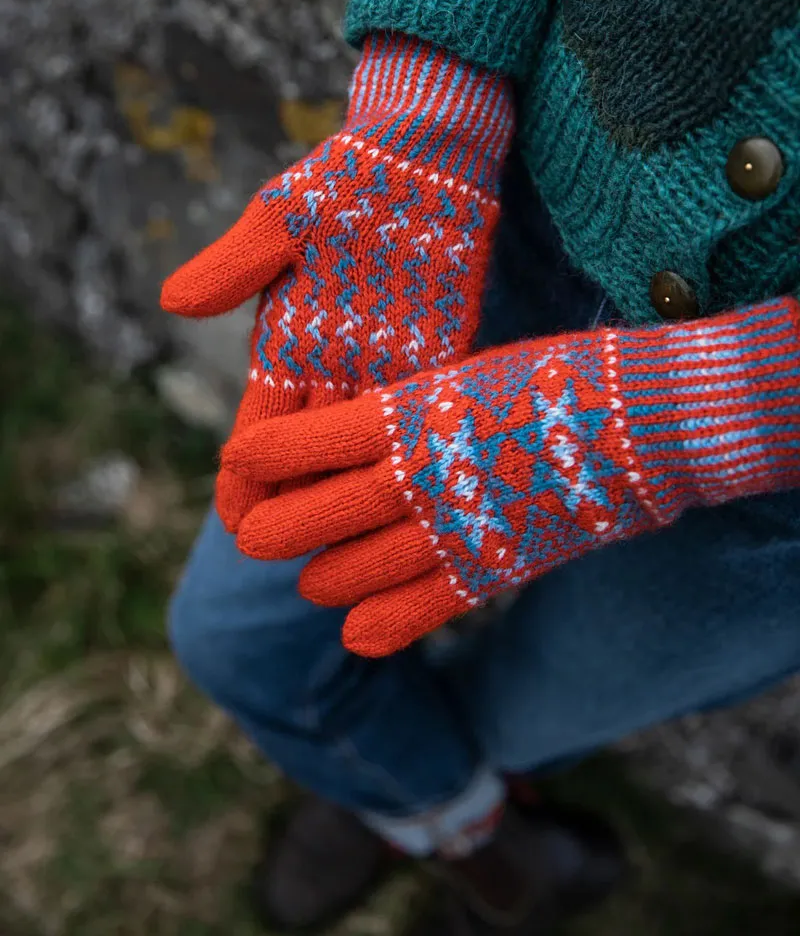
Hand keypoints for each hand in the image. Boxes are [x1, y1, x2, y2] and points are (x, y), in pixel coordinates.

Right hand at [161, 33, 513, 531]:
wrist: (422, 155)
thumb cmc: (343, 181)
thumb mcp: (279, 218)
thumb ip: (234, 265)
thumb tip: (170, 304)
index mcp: (289, 338)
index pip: (259, 423)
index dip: (243, 474)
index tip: (234, 520)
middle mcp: (335, 360)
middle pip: (308, 449)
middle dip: (294, 502)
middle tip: (285, 555)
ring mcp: (387, 359)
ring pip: (359, 442)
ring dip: (348, 489)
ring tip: (346, 543)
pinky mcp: (438, 348)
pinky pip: (418, 410)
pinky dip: (407, 449)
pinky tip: (414, 488)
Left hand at [222, 330, 652, 655]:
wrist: (636, 420)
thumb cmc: (549, 376)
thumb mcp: (461, 372)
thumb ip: (405, 409)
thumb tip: (355, 426)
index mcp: (402, 412)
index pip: (298, 443)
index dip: (257, 457)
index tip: (238, 462)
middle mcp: (412, 474)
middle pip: (310, 515)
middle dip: (271, 528)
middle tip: (251, 535)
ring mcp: (449, 528)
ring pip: (353, 570)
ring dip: (321, 578)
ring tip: (310, 581)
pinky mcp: (489, 569)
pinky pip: (417, 610)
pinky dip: (379, 624)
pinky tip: (354, 632)